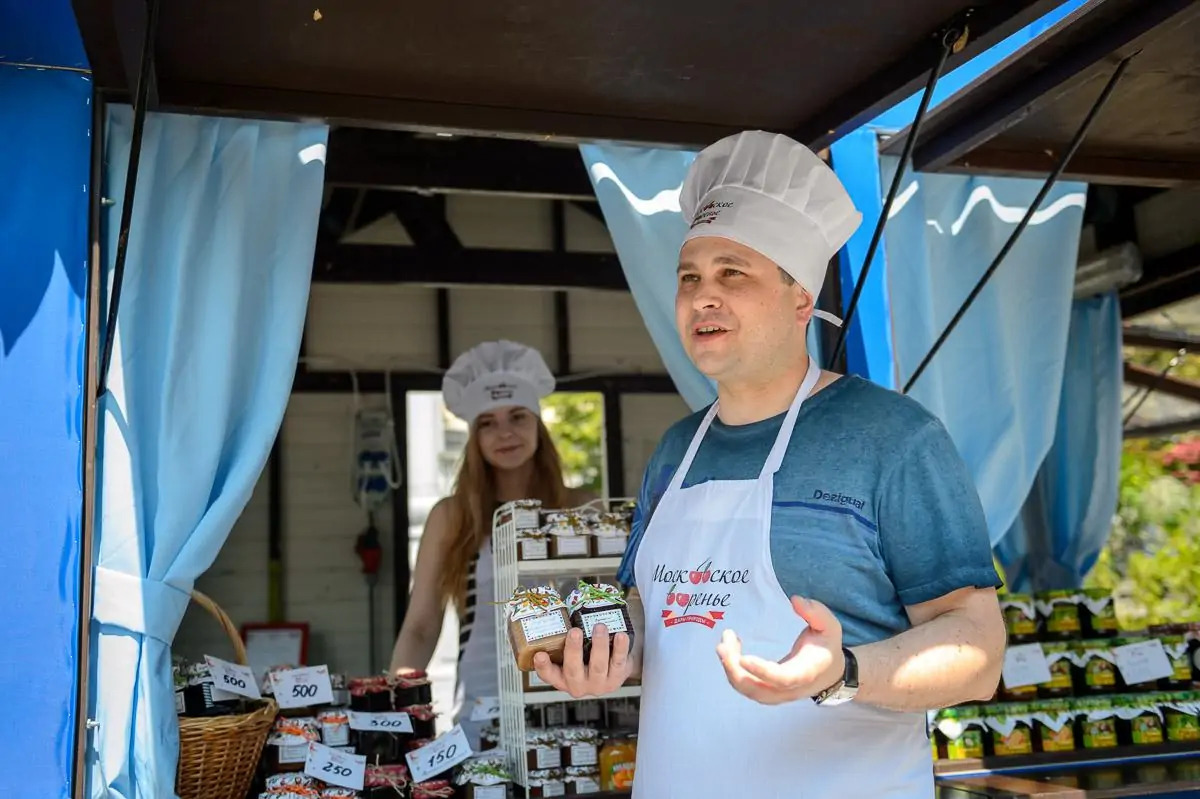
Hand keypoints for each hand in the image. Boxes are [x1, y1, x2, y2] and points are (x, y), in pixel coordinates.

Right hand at [533, 625, 631, 697]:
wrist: (613, 669)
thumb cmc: (586, 656)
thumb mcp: (572, 651)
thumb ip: (564, 636)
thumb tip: (562, 604)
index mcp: (562, 678)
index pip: (549, 675)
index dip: (543, 666)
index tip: (540, 654)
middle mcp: (578, 685)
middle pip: (573, 671)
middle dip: (573, 650)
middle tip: (574, 631)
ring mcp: (598, 684)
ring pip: (598, 667)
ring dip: (598, 645)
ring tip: (599, 627)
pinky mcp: (617, 679)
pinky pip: (619, 663)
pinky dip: (620, 648)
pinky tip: (620, 635)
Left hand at [716, 596, 844, 704]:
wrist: (830, 672)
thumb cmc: (827, 645)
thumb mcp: (829, 626)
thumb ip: (816, 613)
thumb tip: (796, 601)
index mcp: (806, 672)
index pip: (782, 678)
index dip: (762, 671)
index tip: (743, 658)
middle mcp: (790, 688)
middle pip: (759, 691)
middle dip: (735, 672)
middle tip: (723, 646)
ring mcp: (778, 693)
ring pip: (750, 692)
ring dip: (731, 671)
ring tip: (723, 645)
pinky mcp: (768, 691)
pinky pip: (747, 686)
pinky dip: (734, 671)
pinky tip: (729, 649)